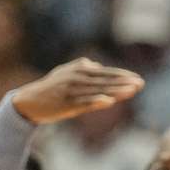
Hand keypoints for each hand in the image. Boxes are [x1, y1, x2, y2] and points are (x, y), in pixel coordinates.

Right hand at [11, 58, 142, 124]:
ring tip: (131, 92)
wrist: (29, 101)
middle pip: (106, 80)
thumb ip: (82, 68)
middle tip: (140, 84)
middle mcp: (77, 77)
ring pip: (99, 91)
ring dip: (116, 91)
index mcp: (79, 69)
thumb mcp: (65, 72)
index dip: (123, 76)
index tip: (137, 79)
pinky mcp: (67, 103)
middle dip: (124, 83)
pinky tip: (109, 101)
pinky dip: (97, 101)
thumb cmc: (50, 88)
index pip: (106, 72)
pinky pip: (85, 102)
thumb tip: (98, 67)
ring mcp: (72, 90)